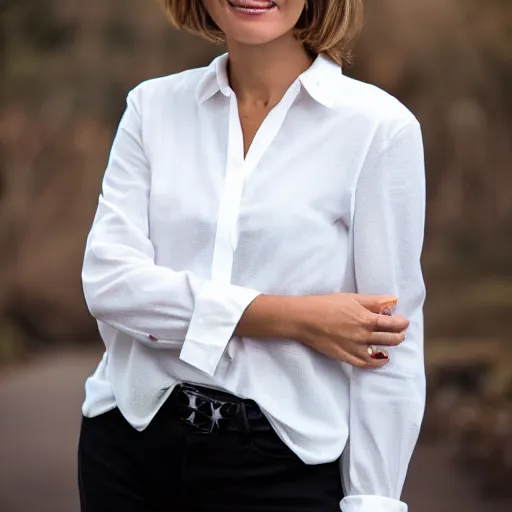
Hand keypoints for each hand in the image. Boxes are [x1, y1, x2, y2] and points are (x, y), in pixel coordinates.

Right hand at [292, 293, 408, 367]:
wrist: (304, 319)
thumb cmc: (325, 304)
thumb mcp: (351, 297)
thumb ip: (373, 301)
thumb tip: (392, 302)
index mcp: (366, 319)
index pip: (394, 324)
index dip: (402, 322)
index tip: (403, 321)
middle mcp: (364, 335)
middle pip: (391, 339)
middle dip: (399, 335)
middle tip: (400, 331)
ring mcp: (355, 348)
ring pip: (381, 351)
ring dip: (390, 346)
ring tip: (392, 342)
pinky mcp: (346, 356)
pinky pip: (366, 363)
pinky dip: (377, 362)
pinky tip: (381, 358)